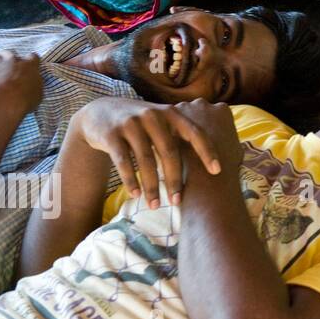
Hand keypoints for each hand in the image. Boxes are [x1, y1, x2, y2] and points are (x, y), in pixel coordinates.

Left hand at [0, 50, 41, 111]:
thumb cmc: (24, 100)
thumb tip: (32, 84)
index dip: (30, 61)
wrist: (6, 103)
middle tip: (5, 64)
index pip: (32, 57)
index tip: (28, 65)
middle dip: (6, 57)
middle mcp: (13, 62)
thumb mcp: (37, 94)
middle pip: (8, 53)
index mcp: (29, 66)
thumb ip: (34, 84)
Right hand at [72, 98, 230, 207]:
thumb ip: (184, 134)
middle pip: (170, 151)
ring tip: (155, 206)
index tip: (218, 171)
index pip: (195, 133)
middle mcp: (154, 115)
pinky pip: (123, 161)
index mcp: (172, 114)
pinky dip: (131, 180)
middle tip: (178, 202)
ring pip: (146, 159)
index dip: (207, 152)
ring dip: (152, 186)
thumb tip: (216, 157)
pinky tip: (135, 195)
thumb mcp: (164, 121)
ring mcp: (132, 123)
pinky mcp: (112, 134)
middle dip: (175, 179)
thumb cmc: (143, 124)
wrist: (101, 112)